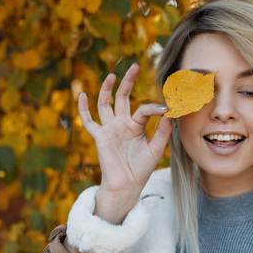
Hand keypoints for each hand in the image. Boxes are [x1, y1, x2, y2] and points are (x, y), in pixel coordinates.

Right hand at [78, 62, 172, 197]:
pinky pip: (89, 122)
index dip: (154, 108)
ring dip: (107, 89)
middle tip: (134, 66)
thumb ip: (163, 131)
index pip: (143, 109)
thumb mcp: (156, 149)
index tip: (166, 109)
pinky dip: (83, 109)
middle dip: (127, 82)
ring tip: (112, 75)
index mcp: (136, 126)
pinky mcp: (100, 137)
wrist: (127, 185)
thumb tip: (170, 113)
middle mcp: (121, 124)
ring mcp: (109, 129)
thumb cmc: (141, 169)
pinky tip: (82, 95)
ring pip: (105, 104)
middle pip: (122, 98)